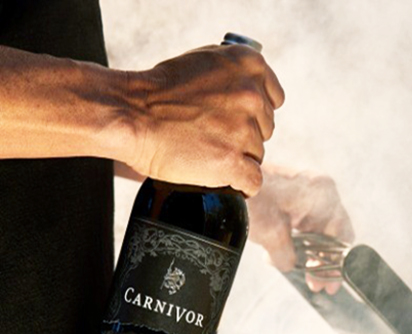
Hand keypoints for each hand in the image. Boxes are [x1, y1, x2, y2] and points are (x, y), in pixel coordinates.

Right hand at [126, 44, 284, 196]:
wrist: (132, 113)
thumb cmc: (160, 90)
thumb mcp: (204, 62)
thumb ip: (233, 74)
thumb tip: (253, 93)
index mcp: (249, 65)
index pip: (274, 99)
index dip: (255, 113)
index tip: (239, 120)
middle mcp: (251, 95)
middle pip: (264, 130)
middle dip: (243, 136)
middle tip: (214, 138)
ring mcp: (243, 130)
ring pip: (257, 156)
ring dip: (237, 159)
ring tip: (209, 155)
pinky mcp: (232, 161)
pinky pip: (253, 182)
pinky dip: (242, 186)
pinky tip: (227, 182)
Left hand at [247, 165, 353, 293]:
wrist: (227, 176)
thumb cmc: (252, 198)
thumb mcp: (271, 234)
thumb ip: (287, 257)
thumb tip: (290, 267)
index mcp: (324, 196)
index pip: (342, 236)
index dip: (336, 264)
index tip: (328, 285)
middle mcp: (320, 192)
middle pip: (331, 235)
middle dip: (322, 262)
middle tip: (315, 285)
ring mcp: (306, 192)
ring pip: (316, 231)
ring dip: (307, 253)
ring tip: (297, 272)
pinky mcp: (292, 196)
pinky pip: (302, 224)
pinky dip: (296, 241)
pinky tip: (281, 255)